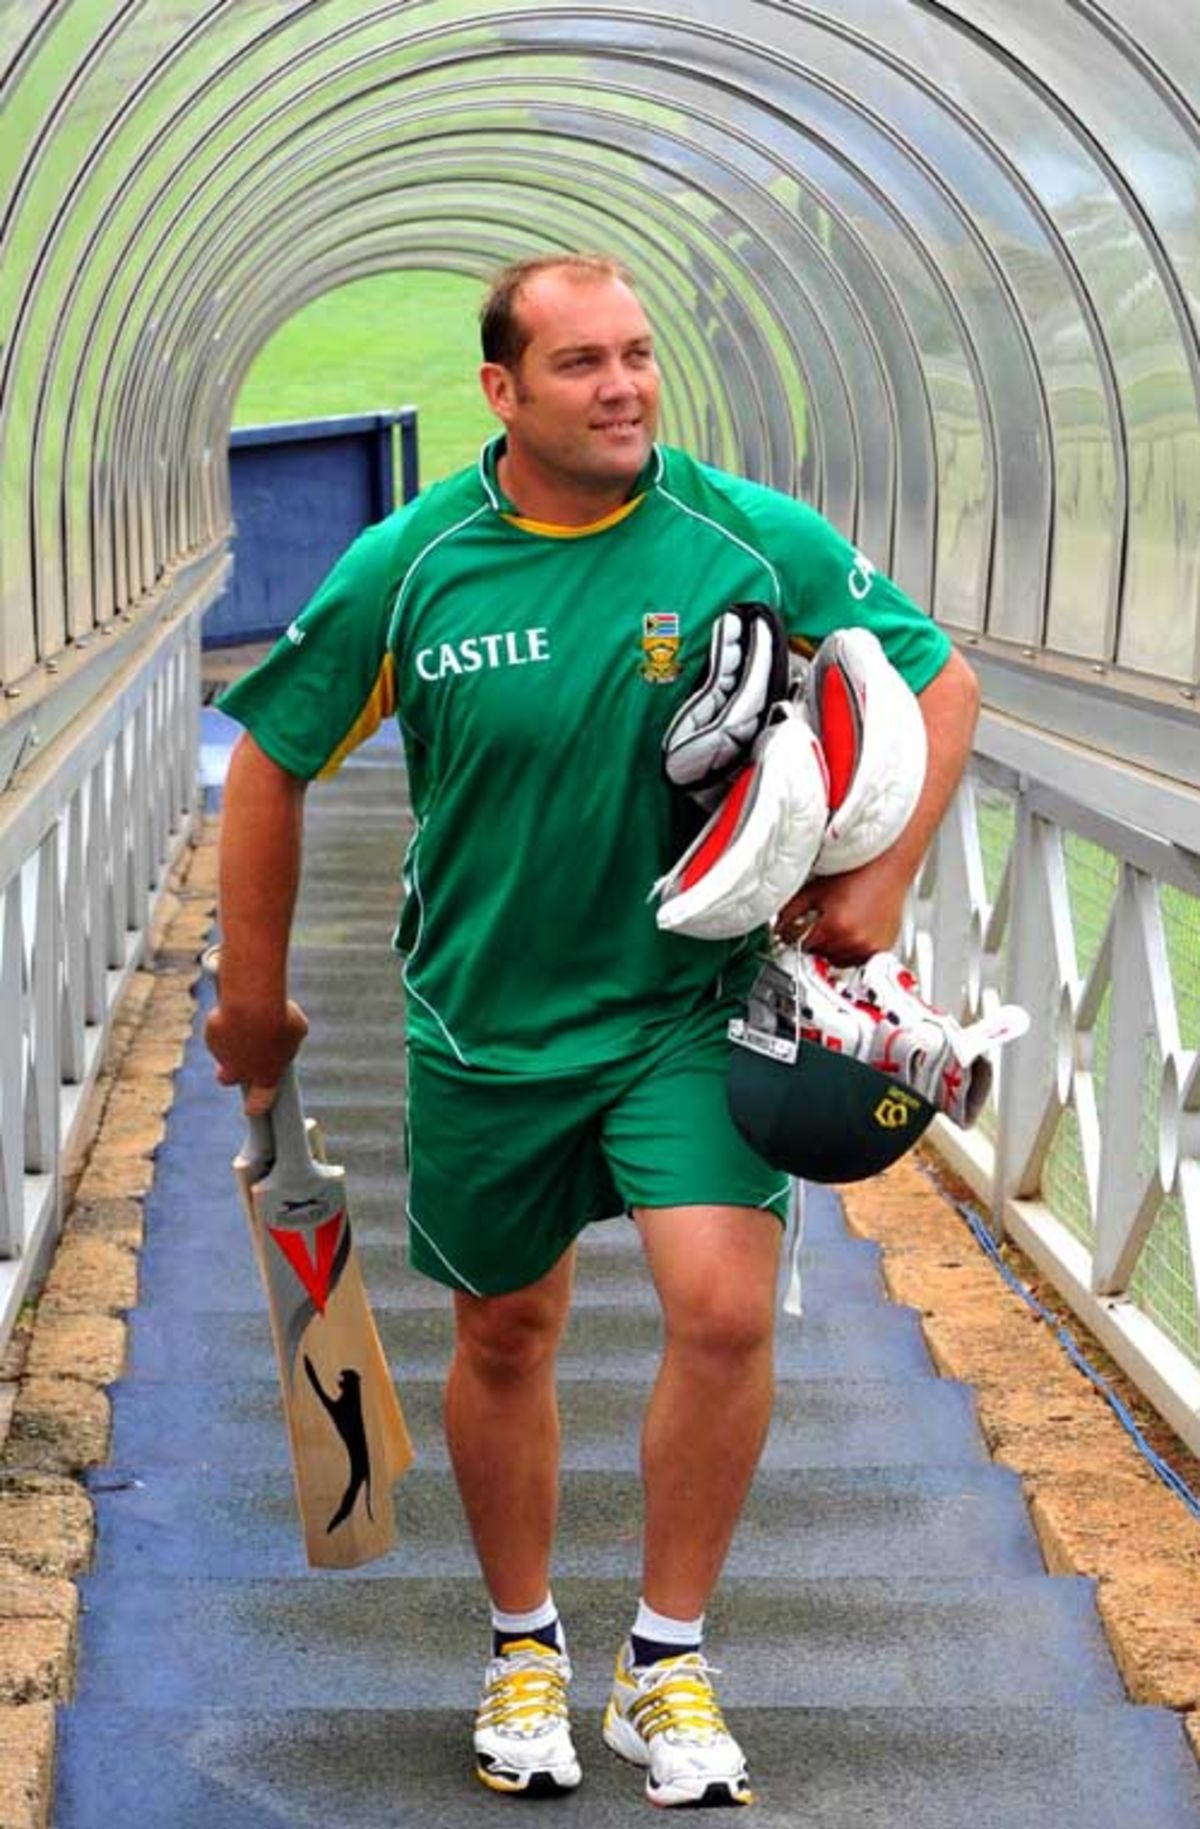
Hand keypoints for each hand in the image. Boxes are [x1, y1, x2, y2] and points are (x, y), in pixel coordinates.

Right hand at [204, 997, 308, 1115]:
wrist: (253, 1005)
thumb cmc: (280, 1018)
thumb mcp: (296, 1027)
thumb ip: (290, 1039)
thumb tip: (284, 1035)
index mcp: (267, 1077)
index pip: (259, 1103)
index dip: (256, 1105)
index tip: (252, 1109)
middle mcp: (241, 1072)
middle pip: (227, 1079)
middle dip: (228, 1071)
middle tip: (237, 1055)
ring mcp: (223, 1057)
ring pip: (223, 1050)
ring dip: (230, 1039)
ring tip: (246, 1017)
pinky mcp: (211, 1038)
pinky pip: (218, 1031)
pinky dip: (225, 1022)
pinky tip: (236, 1009)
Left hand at [775, 851, 910, 964]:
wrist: (887, 867)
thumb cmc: (857, 873)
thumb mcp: (816, 889)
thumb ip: (791, 910)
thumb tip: (779, 926)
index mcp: (835, 926)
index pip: (803, 946)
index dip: (797, 938)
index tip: (794, 934)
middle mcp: (854, 940)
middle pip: (821, 954)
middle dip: (816, 941)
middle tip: (820, 923)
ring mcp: (869, 947)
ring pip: (839, 960)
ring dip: (833, 949)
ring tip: (838, 925)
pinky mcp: (882, 948)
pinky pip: (858, 960)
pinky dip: (851, 950)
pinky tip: (852, 931)